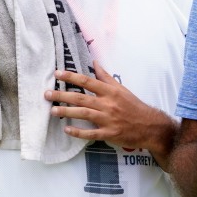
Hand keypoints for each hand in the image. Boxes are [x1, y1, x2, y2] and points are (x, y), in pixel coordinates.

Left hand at [44, 62, 175, 157]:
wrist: (149, 125)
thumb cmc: (133, 106)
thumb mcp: (121, 88)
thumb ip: (105, 77)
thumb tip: (94, 63)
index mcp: (110, 91)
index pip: (87, 81)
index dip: (71, 77)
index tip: (57, 74)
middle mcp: (108, 104)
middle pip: (81, 98)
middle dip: (62, 95)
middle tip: (46, 94)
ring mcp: (108, 119)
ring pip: (84, 114)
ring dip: (67, 112)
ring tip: (52, 111)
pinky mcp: (109, 134)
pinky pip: (91, 133)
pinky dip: (78, 132)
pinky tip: (67, 130)